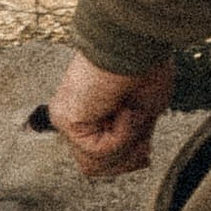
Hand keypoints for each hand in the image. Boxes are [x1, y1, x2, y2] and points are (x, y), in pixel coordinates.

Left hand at [48, 50, 172, 179]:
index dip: (129, 158)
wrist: (136, 43)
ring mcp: (66, 118)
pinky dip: (121, 134)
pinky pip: (97, 150)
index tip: (145, 145)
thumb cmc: (144, 67)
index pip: (101, 157)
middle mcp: (74, 116)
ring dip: (124, 144)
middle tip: (139, 130)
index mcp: (92, 114)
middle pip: (96, 167)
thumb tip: (137, 162)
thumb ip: (132, 139)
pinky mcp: (64, 118)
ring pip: (95, 164)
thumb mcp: (145, 113)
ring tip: (130, 113)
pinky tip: (123, 108)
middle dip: (126, 156)